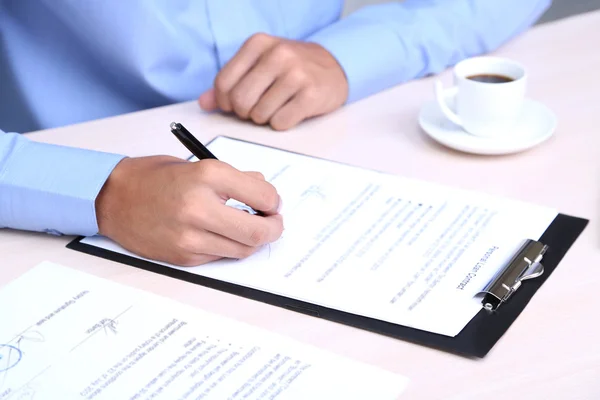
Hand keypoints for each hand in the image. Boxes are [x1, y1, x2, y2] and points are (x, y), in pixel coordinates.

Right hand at [95, 156, 282, 266]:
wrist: (112, 198)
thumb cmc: (156, 177)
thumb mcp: (199, 165)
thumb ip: (235, 179)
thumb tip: (265, 193)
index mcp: (207, 176)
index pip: (263, 196)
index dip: (274, 201)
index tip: (272, 202)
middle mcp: (199, 207)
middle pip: (259, 231)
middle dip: (274, 228)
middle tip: (273, 222)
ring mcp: (190, 236)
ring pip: (243, 249)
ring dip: (254, 240)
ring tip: (248, 227)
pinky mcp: (184, 255)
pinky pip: (221, 256)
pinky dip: (229, 246)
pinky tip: (222, 234)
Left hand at [198, 33, 347, 130]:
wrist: (333, 67)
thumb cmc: (290, 68)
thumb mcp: (258, 65)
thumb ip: (229, 83)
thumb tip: (204, 103)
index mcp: (258, 44)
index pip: (223, 83)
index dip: (224, 102)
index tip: (234, 105)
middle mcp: (277, 54)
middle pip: (240, 100)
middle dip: (244, 112)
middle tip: (256, 109)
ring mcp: (296, 74)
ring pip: (260, 115)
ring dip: (264, 119)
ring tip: (275, 107)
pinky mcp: (311, 95)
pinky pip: (280, 123)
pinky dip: (281, 123)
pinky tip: (290, 111)